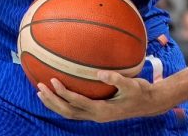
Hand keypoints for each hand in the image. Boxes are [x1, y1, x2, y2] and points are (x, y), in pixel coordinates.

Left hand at [37, 71, 159, 122]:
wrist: (149, 103)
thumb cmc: (141, 92)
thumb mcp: (132, 85)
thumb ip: (116, 79)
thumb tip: (99, 73)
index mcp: (102, 110)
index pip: (77, 102)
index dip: (63, 93)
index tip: (53, 80)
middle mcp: (96, 116)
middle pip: (67, 112)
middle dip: (52, 100)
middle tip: (39, 87)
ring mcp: (95, 115)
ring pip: (68, 113)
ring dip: (53, 104)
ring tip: (40, 92)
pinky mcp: (96, 112)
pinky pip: (74, 110)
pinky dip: (62, 103)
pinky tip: (56, 93)